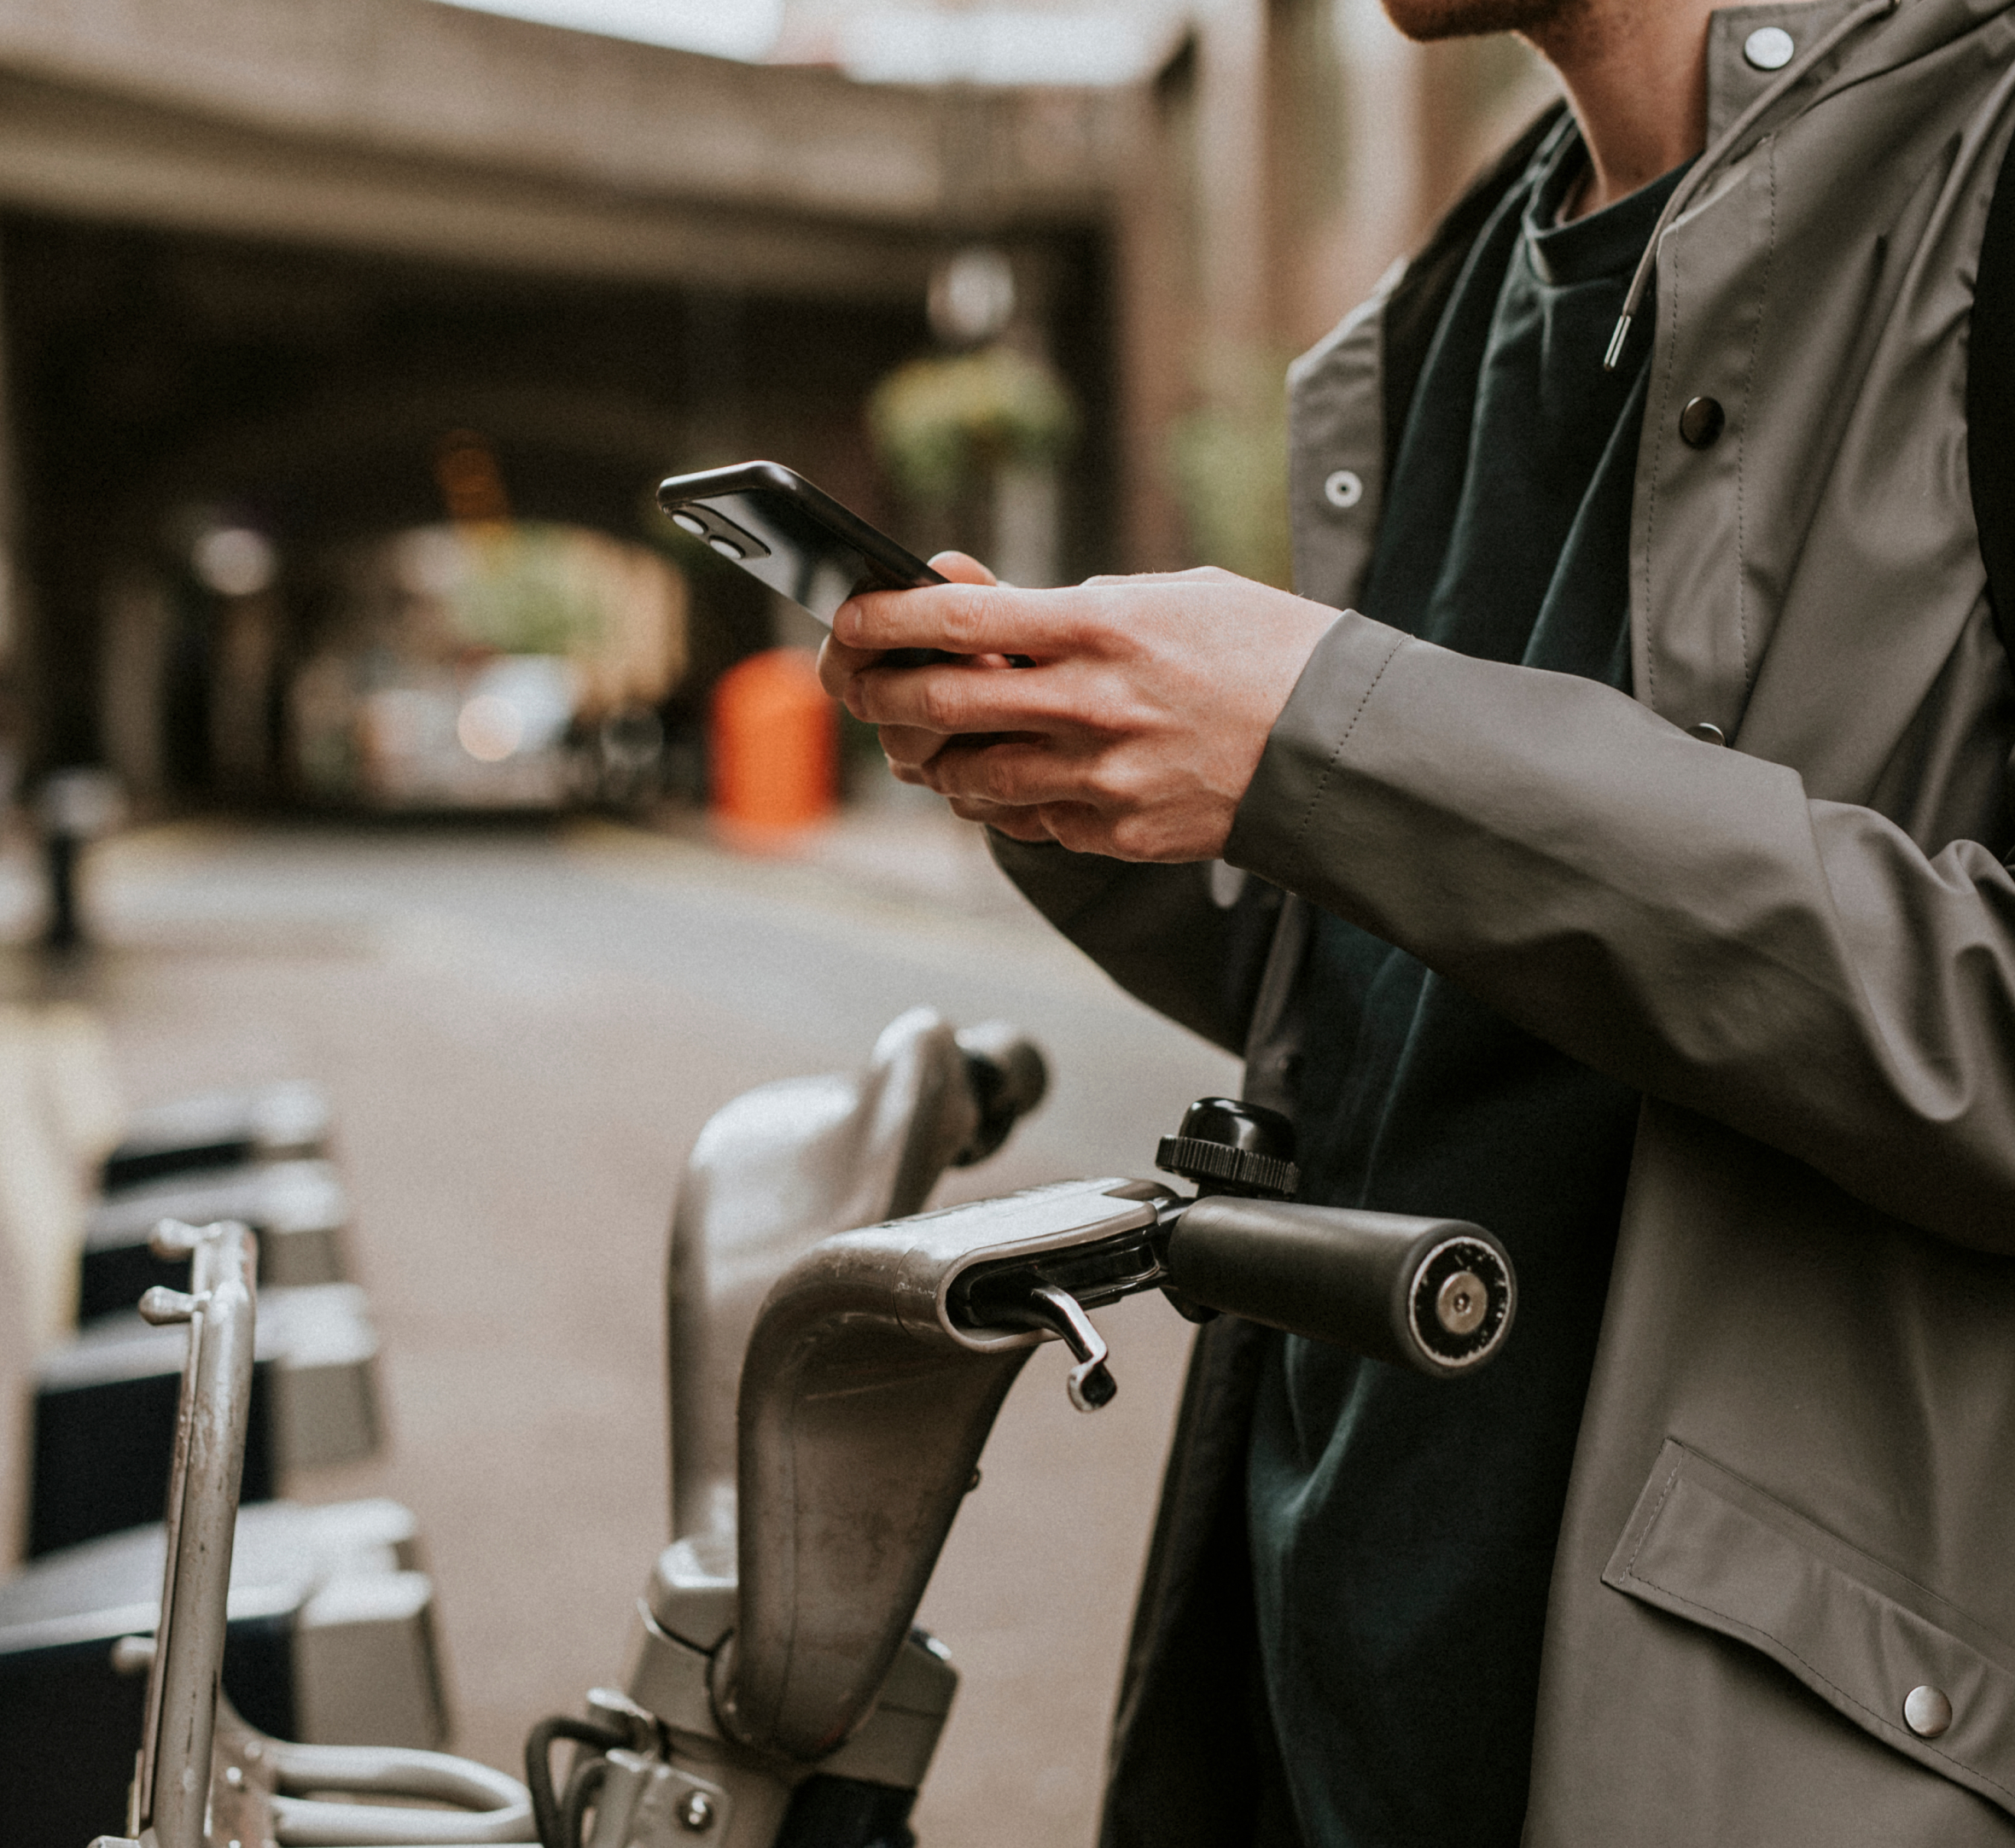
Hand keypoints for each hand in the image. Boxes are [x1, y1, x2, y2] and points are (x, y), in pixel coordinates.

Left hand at [817, 557, 1337, 861]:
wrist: (1339, 743)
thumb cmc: (1261, 652)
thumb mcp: (1167, 594)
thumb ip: (1067, 603)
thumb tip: (977, 600)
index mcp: (1099, 627)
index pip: (956, 620)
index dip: (884, 618)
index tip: (849, 617)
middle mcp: (1088, 703)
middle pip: (938, 703)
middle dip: (878, 693)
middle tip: (858, 685)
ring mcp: (1099, 776)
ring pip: (967, 778)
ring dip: (932, 758)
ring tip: (924, 738)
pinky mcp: (1114, 831)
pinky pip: (1023, 821)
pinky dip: (996, 801)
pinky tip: (998, 779)